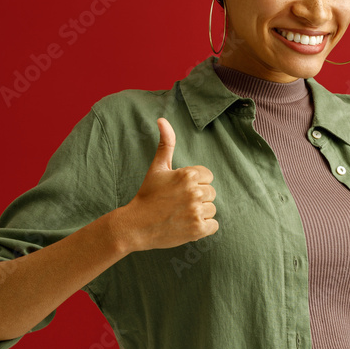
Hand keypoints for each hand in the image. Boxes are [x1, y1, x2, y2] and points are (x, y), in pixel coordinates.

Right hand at [122, 118, 217, 251]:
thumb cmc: (148, 195)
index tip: (179, 190)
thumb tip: (162, 119)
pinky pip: (213, 225)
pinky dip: (203, 228)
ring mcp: (196, 211)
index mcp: (188, 174)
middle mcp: (194, 191)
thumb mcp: (157, 167)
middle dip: (198, 198)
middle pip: (211, 193)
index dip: (195, 183)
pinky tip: (186, 225)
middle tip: (178, 203)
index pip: (208, 176)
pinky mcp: (197, 229)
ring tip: (180, 214)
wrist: (136, 225)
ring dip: (200, 213)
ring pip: (212, 209)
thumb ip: (166, 143)